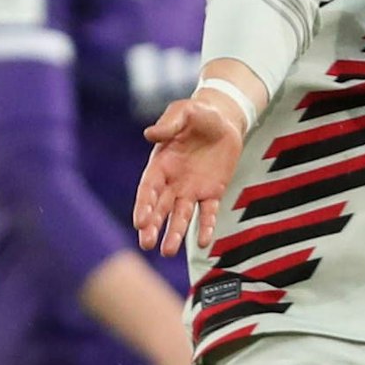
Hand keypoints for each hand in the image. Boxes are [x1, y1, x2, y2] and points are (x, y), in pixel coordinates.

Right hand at [134, 94, 244, 255]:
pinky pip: (208, 213)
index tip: (140, 222)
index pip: (148, 189)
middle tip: (147, 244)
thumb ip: (169, 124)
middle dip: (153, 226)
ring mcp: (192, 190)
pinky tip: (204, 242)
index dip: (143, 205)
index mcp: (160, 164)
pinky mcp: (212, 193)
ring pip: (181, 216)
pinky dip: (206, 227)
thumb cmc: (198, 114)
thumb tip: (150, 134)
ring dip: (175, 233)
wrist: (224, 119)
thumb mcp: (184, 113)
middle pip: (160, 208)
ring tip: (168, 252)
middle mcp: (173, 182)